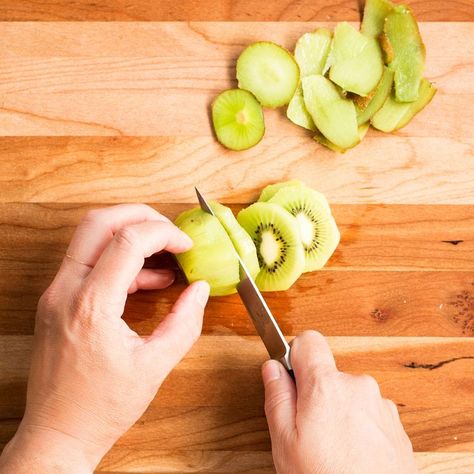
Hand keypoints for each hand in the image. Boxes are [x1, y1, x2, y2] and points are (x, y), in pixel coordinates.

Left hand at [0, 204, 209, 472]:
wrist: (58, 434)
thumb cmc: (101, 407)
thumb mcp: (155, 366)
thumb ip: (185, 322)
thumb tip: (200, 290)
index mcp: (92, 306)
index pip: (128, 241)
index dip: (164, 234)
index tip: (186, 246)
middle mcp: (66, 291)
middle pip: (99, 222)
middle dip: (141, 215)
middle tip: (171, 231)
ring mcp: (56, 293)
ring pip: (90, 236)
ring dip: (130, 236)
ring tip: (165, 258)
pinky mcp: (57, 300)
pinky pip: (89, 262)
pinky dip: (120, 260)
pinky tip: (148, 279)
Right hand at [262, 331, 417, 473]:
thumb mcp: (286, 442)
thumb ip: (277, 396)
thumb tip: (273, 368)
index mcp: (327, 385)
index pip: (308, 341)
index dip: (295, 355)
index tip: (291, 378)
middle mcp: (358, 386)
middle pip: (328, 374)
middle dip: (315, 394)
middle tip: (308, 430)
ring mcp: (380, 405)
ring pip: (348, 395)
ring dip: (339, 412)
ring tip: (333, 449)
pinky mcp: (395, 424)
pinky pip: (368, 413)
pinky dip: (358, 427)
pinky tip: (352, 455)